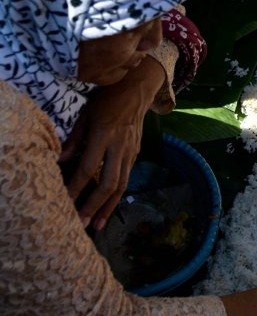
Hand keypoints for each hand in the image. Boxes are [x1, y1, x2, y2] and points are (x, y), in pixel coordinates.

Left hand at [63, 57, 165, 230]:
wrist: (138, 90)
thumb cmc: (107, 100)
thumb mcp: (86, 114)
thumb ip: (74, 139)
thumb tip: (60, 161)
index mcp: (104, 135)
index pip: (87, 168)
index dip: (76, 187)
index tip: (65, 202)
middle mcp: (119, 146)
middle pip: (108, 183)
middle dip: (94, 205)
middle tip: (81, 223)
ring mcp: (131, 151)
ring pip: (121, 185)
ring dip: (108, 207)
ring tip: (97, 224)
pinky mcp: (136, 153)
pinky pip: (126, 178)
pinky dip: (116, 195)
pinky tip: (108, 206)